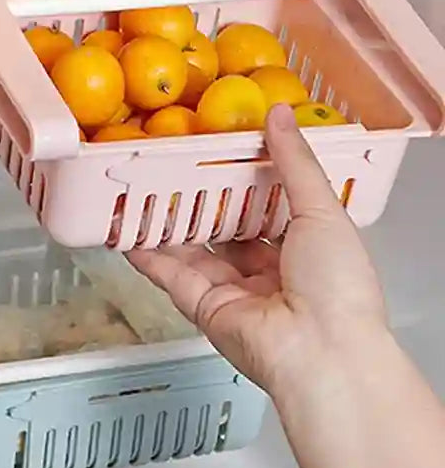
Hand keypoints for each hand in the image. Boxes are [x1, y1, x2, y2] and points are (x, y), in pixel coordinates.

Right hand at [126, 105, 387, 398]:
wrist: (320, 350)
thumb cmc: (338, 288)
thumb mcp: (323, 209)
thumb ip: (295, 162)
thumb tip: (278, 117)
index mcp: (305, 250)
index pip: (268, 209)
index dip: (245, 182)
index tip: (222, 153)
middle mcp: (268, 273)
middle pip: (226, 231)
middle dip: (202, 203)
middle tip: (176, 170)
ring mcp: (234, 293)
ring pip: (194, 253)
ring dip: (169, 226)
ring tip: (143, 193)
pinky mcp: (205, 310)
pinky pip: (172, 278)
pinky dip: (149, 257)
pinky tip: (129, 233)